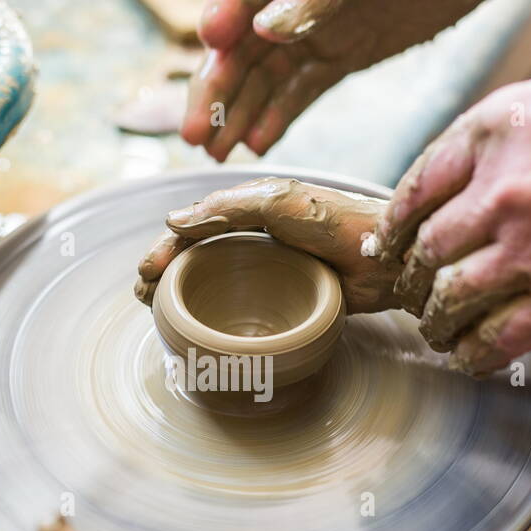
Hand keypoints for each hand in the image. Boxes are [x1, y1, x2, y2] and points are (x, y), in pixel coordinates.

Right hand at [135, 177, 397, 312]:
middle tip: (142, 295)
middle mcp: (257, 233)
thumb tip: (174, 220)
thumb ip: (229, 207)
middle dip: (164, 271)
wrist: (388, 258)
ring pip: (214, 277)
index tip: (145, 273)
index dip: (166, 247)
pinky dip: (214, 312)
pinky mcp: (288, 292)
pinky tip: (201, 326)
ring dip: (181, 292)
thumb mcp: (280, 204)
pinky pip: (242, 302)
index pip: (196, 225)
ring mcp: (271, 264)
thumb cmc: (338, 223)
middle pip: (197, 252)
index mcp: (252, 205)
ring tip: (155, 309)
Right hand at [182, 0, 527, 160]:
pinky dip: (277, 116)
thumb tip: (268, 28)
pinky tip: (256, 143)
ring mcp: (316, 26)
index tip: (210, 43)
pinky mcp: (341, 54)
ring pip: (265, 74)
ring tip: (215, 151)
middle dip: (217, 88)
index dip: (227, 14)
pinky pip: (300, 90)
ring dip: (238, 112)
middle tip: (195, 131)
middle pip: (243, 42)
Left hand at [376, 40, 530, 373]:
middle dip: (411, 279)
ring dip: (434, 321)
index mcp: (493, 132)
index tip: (388, 246)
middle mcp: (500, 191)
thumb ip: (512, 137)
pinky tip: (466, 357)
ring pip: (448, 301)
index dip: (393, 227)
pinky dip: (471, 355)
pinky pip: (495, 340)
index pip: (414, 189)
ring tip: (434, 328)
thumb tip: (476, 173)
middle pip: (424, 251)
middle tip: (411, 293)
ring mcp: (530, 249)